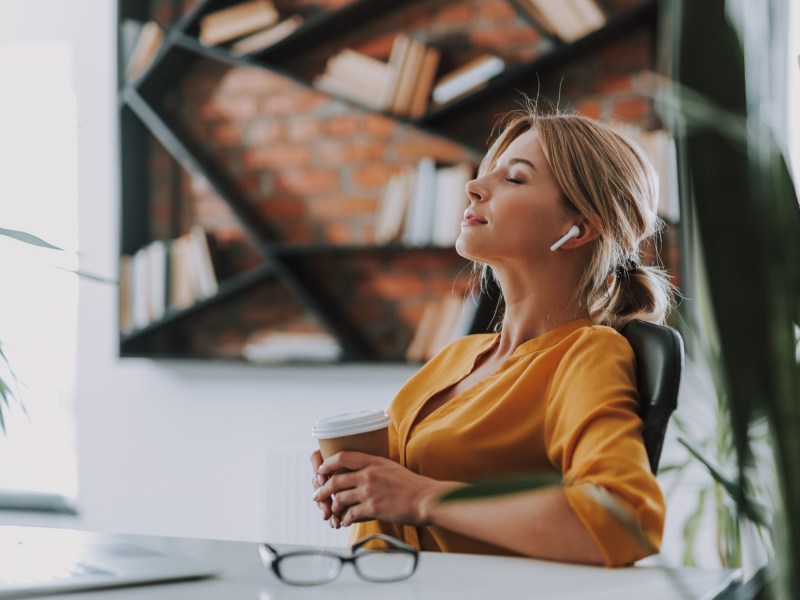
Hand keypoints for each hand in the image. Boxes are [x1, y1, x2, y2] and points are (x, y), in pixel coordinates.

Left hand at [313, 451, 456, 527]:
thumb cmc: (413, 485)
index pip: (343, 457)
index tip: (321, 470)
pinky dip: (344, 519)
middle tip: (317, 495)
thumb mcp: (392, 467)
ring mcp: (370, 492)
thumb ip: (376, 466)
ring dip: (333, 506)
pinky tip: (345, 522)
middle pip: (336, 480)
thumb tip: (362, 469)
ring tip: (332, 511)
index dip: (327, 464)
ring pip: (340, 499)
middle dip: (323, 489)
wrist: (427, 499)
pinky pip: (350, 514)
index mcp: (374, 461)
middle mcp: (369, 474)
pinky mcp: (373, 508)